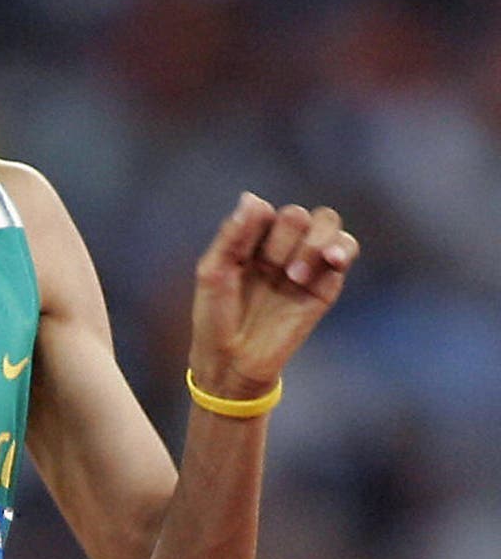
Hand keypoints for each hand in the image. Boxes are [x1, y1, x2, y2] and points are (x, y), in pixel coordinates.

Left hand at [189, 193, 357, 396]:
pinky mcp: (326, 284)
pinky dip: (342, 248)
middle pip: (297, 216)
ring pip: (327, 223)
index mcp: (248, 240)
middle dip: (283, 240)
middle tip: (269, 270)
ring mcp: (304, 263)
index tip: (240, 257)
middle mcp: (278, 247)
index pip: (264, 210)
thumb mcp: (213, 272)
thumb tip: (253, 197)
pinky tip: (333, 260)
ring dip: (314, 241)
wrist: (232, 361)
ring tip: (296, 274)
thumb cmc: (215, 317)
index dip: (256, 228)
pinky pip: (345, 250)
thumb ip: (233, 235)